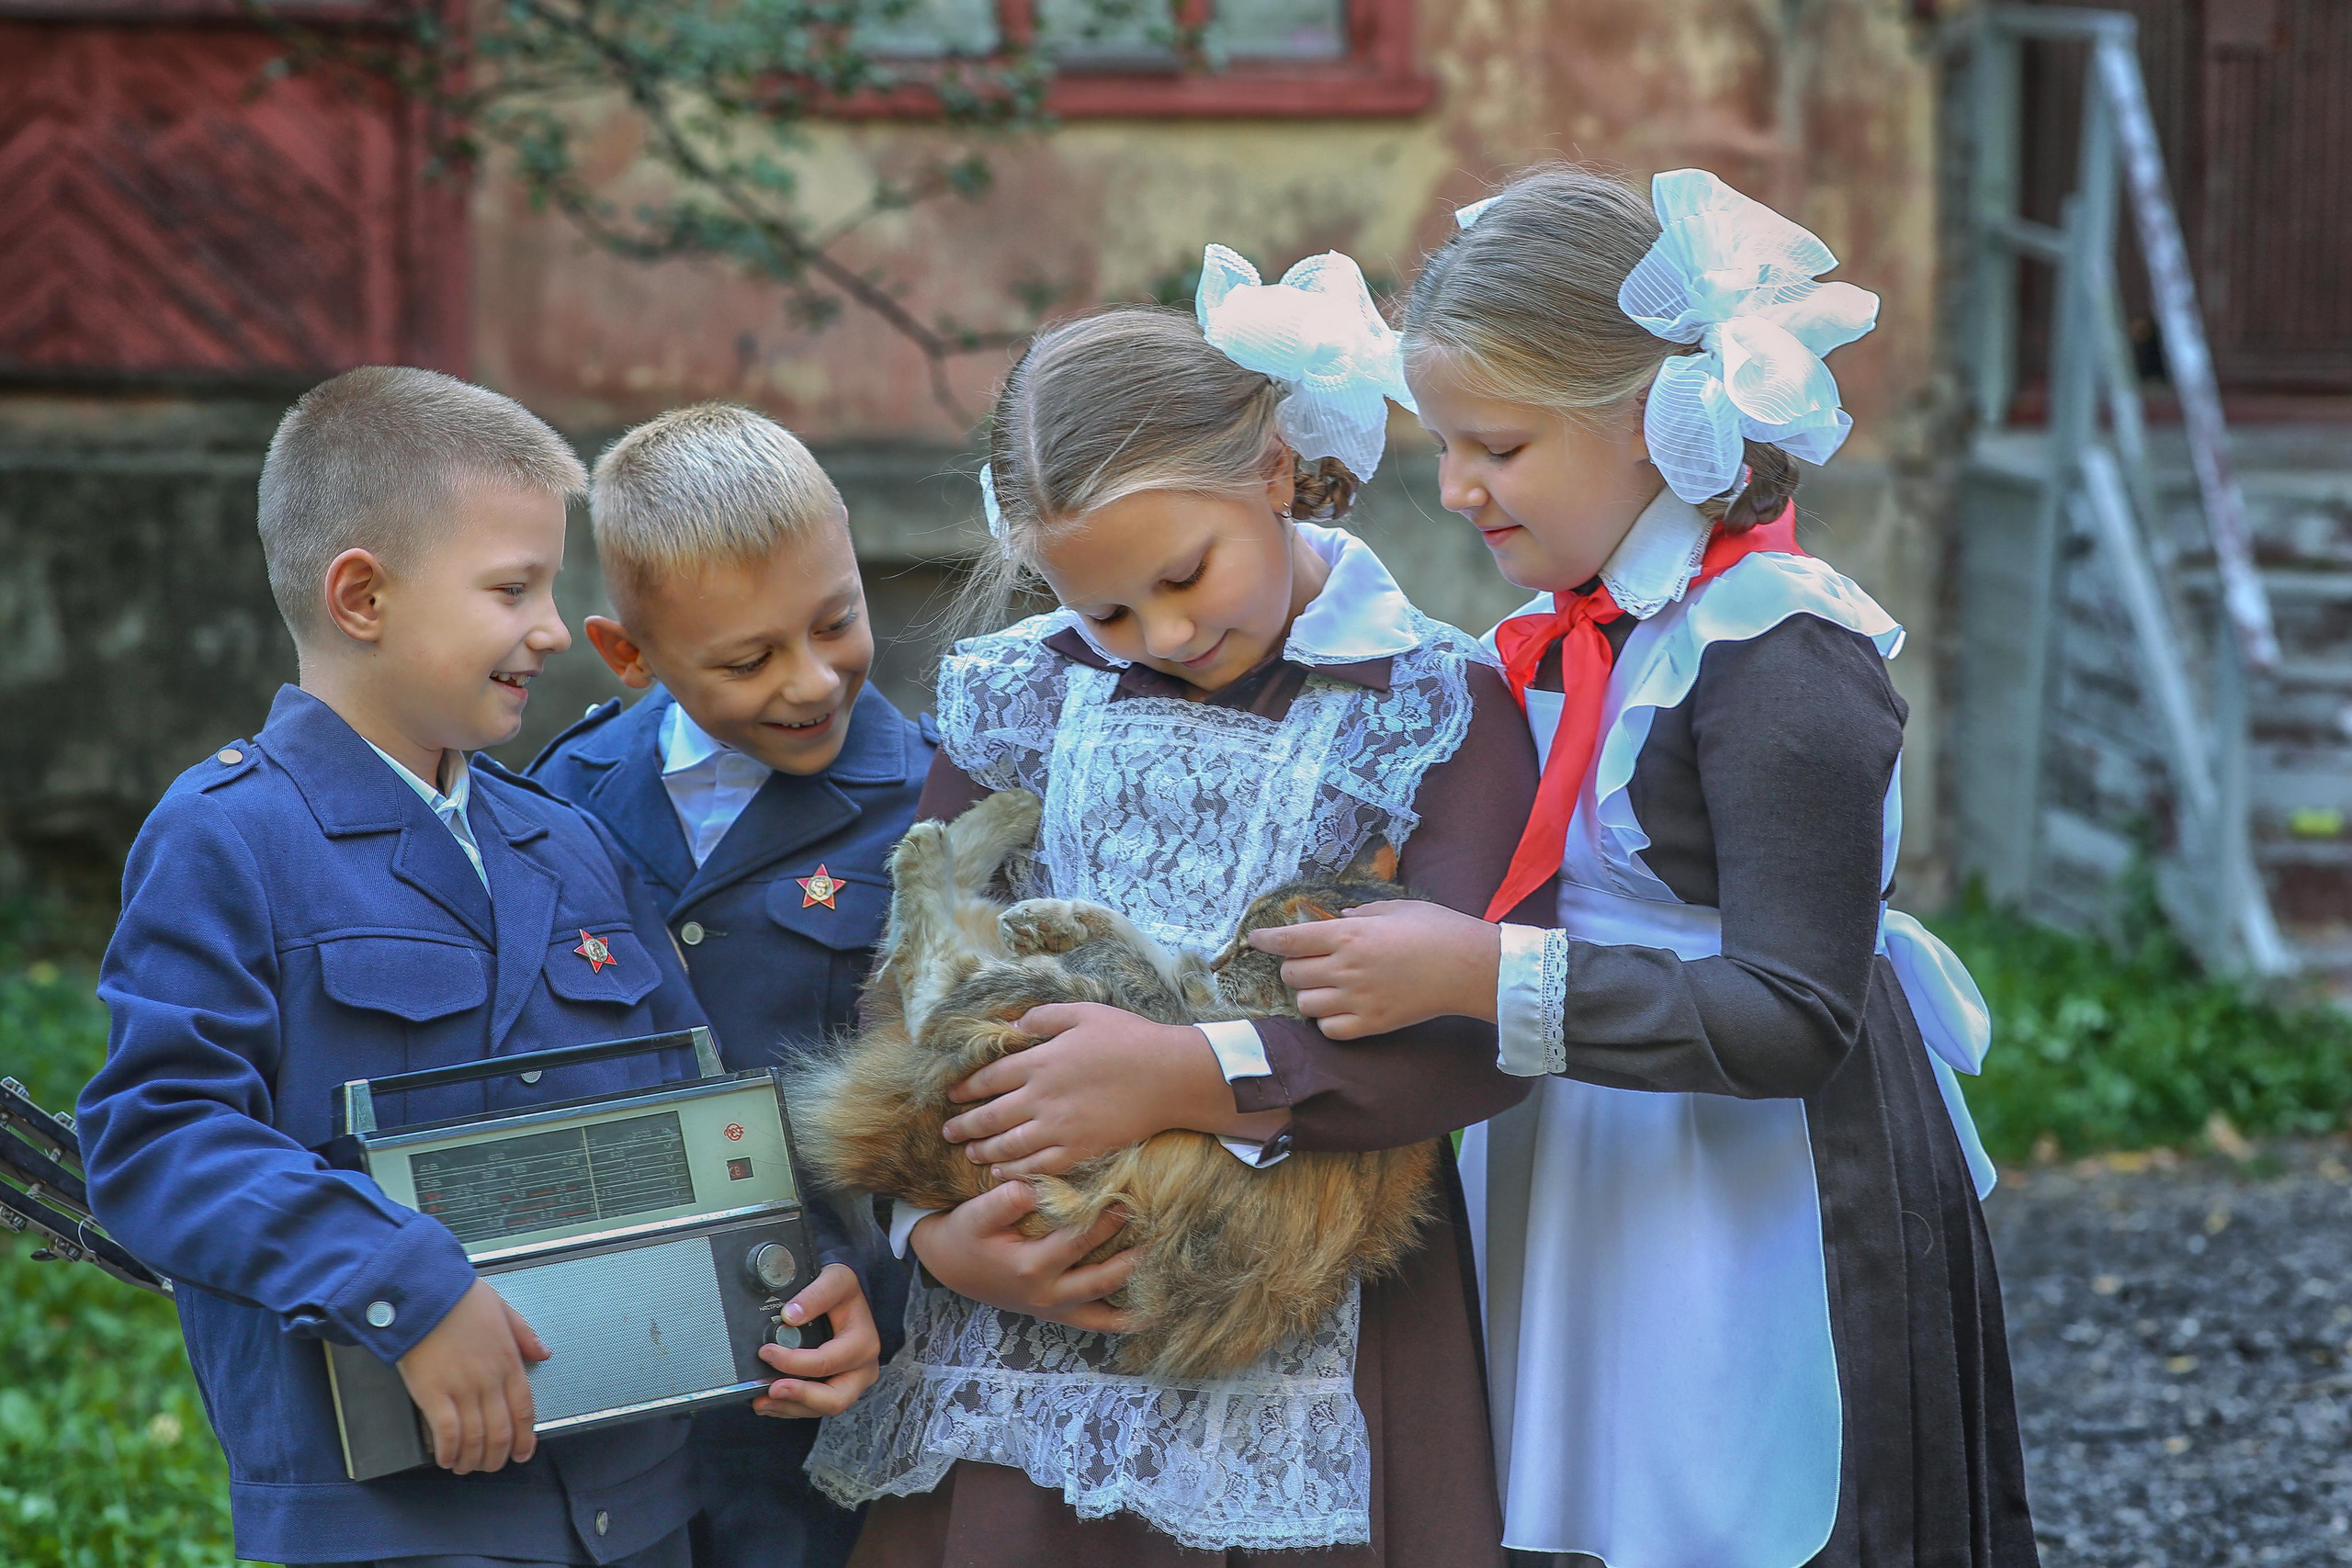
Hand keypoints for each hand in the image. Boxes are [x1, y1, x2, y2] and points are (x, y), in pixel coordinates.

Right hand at [395, 1278, 549, 1472]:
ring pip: (476, 1438)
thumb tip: (543, 1353)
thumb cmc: (458, 1297)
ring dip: (473, 1459)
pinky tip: (446, 1459)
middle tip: (492, 1465)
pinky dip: (449, 1452)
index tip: (523, 1452)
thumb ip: (525, 1334)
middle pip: (501, 1431)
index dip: (525, 1438)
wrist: (424, 1292)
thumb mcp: (503, 1309)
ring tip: (467, 1466)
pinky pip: (447, 1433)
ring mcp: (462, 1387)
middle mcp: (489, 1379)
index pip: (524, 1409)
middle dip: (498, 1456)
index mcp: (509, 1360)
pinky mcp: (433, 1393)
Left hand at [750, 1263, 881, 1418]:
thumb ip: (815, 1295)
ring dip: (790, 1407)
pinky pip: (815, 1408)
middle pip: (835, 1399)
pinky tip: (770, 1402)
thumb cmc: (844, 1290)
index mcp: (863, 1343)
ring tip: (761, 1401)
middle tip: (770, 1391)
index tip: (767, 1352)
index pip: (826, 1362)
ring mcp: (852, 1383)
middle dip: (799, 1398)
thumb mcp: (835, 1280)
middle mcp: (862, 1369)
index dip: (793, 1362)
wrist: (849, 1297)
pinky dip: (791, 1408)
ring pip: (822, 1409)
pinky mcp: (838, 1389)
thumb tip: (790, 1315)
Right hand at [908, 1179, 1137, 1333]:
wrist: (950, 1267)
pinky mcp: (1059, 1314)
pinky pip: (1098, 1324)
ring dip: (1138, 1291)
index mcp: (1031, 1267)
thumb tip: (1041, 1188)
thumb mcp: (976, 1215)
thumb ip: (1007, 1200)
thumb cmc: (966, 1235)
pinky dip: (1125, 1320)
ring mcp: (1055, 1309)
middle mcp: (1049, 1294)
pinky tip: (1154, 1312)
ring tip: (1170, 1271)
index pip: (1079, 1240)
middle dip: (1134, 1256)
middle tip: (1160, 1230)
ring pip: (1107, 1310)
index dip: (1106, 1219)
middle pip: (1103, 1277)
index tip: (1129, 1197)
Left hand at [941, 1003, 1283, 1177]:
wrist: (1169, 1077)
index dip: (966, 1088)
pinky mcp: (1080, 1150)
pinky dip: (1015, 1171)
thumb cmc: (1129, 1039)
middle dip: (965, 1125)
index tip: (952, 1094)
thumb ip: (1043, 1017)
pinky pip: (1038, 1166)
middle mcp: (1042, 1098)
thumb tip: (1012, 1024)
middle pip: (991, 1116)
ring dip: (985, 1150)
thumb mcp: (1083, 1012)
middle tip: (948, 1132)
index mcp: (1040, 1062)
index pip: (989, 1078)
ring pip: (1009, 1145)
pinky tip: (1003, 1173)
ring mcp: (1059, 1128)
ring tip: (971, 1153)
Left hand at [1247, 899, 1499, 1038]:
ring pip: (1305, 1005)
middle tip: (1310, 962)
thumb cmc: (1437, 930)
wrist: (1469, 968)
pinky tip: (1341, 1010)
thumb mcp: (1396, 908)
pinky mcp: (1371, 1025)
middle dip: (1294, 967)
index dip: (1267, 939)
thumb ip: (1363, 913)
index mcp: (1348, 935)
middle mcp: (1345, 969)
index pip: (1290, 939)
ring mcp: (1356, 1000)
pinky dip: (1328, 1021)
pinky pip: (1329, 1030)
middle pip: (1292, 975)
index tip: (1256, 938)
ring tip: (1327, 988)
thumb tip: (1342, 916)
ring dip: (1309, 995)